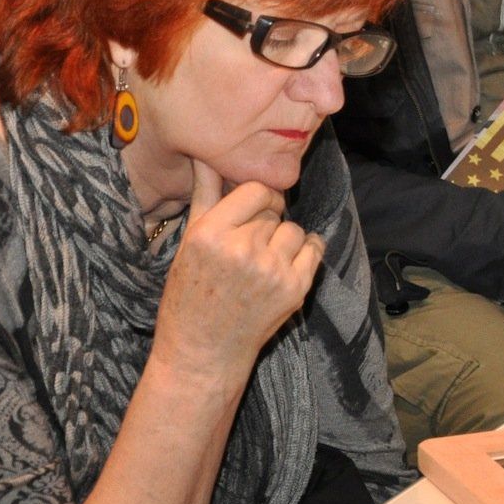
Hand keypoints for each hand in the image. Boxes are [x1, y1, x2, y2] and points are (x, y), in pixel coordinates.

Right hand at [152, 161, 323, 381]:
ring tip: (262, 260)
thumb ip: (204, 194)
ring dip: (284, 239)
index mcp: (210, 233)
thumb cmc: (189, 294)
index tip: (252, 209)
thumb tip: (207, 154)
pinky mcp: (295, 289)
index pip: (255, 189)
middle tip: (248, 246)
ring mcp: (272, 270)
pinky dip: (305, 253)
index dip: (257, 197)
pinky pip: (315, 249)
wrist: (203, 350)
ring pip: (295, 230)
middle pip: (274, 211)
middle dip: (266, 222)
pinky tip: (284, 265)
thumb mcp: (189, 242)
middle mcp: (242, 249)